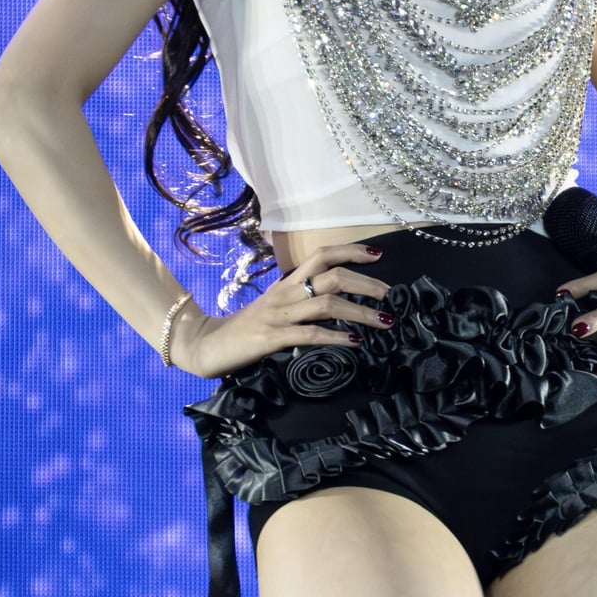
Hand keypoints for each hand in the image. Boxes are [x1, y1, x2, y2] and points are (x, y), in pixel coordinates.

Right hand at [170, 243, 392, 378]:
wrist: (206, 345)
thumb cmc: (245, 328)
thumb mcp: (275, 308)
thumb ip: (300, 302)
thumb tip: (336, 302)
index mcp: (287, 283)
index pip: (322, 255)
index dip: (351, 251)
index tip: (378, 255)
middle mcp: (285, 293)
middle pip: (333, 276)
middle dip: (367, 284)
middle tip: (391, 296)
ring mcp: (279, 315)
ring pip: (327, 304)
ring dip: (361, 312)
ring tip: (384, 321)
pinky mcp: (272, 339)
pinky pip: (310, 335)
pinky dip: (337, 338)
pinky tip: (355, 343)